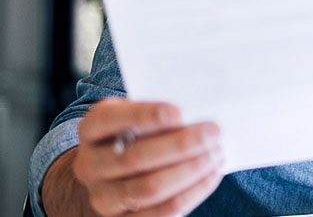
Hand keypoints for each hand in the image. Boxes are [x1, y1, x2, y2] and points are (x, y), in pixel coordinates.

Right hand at [70, 98, 222, 215]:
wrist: (115, 174)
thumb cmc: (138, 133)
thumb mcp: (138, 115)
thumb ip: (158, 113)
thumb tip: (197, 111)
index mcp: (91, 129)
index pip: (108, 120)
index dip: (144, 116)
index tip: (179, 112)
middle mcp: (90, 165)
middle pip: (134, 158)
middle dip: (180, 145)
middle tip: (213, 132)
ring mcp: (103, 196)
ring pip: (149, 188)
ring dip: (189, 170)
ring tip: (216, 154)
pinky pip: (161, 212)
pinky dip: (192, 192)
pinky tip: (211, 174)